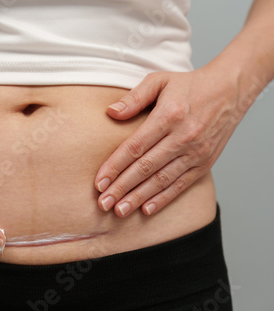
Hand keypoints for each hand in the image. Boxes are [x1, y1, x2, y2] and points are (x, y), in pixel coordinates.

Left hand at [95, 67, 247, 216]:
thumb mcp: (159, 81)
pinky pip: (181, 185)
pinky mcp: (204, 163)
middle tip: (103, 203)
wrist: (231, 89)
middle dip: (121, 188)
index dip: (115, 166)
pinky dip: (163, 198)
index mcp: (168, 116)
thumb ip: (134, 97)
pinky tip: (146, 209)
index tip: (99, 182)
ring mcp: (196, 152)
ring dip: (139, 197)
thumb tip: (110, 112)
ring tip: (119, 211)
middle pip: (145, 168)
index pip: (135, 147)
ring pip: (162, 180)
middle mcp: (183, 137)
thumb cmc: (189, 85)